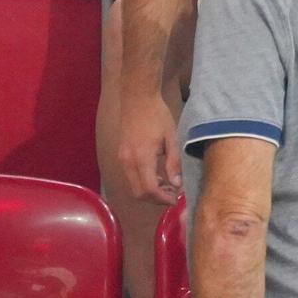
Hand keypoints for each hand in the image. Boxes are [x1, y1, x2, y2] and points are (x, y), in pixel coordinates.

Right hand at [116, 89, 181, 204]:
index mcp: (142, 157)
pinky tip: (156, 174)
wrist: (137, 98)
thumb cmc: (157, 115)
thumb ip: (174, 162)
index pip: (150, 189)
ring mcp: (122, 158)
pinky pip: (130, 176)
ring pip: (133, 187)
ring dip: (149, 191)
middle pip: (139, 193)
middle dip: (156, 199)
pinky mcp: (121, 155)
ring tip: (166, 184)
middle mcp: (128, 161)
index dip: (163, 199)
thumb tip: (177, 184)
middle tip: (172, 194)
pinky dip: (143, 181)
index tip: (175, 198)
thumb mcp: (171, 138)